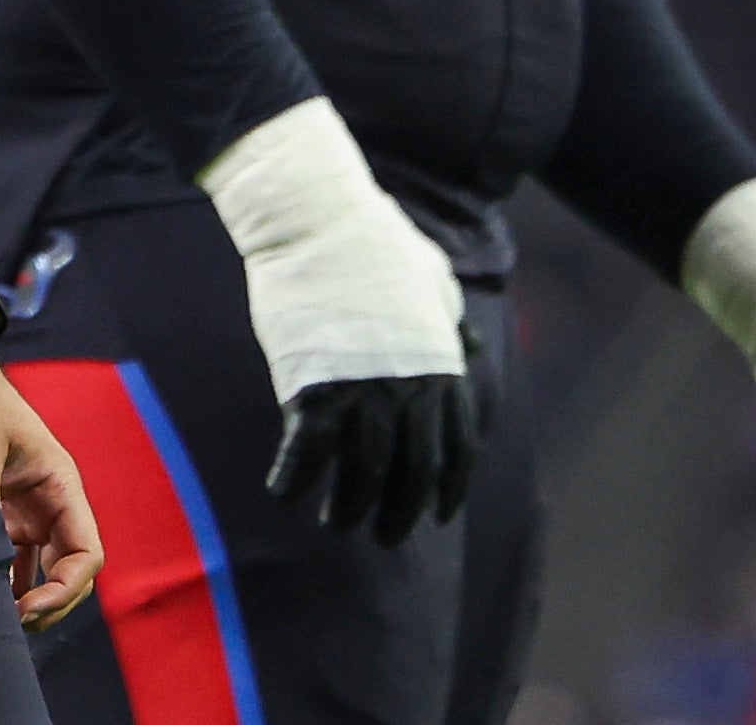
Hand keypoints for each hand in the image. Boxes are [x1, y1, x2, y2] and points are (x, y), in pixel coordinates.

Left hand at [0, 360, 101, 627]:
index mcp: (61, 484)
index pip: (87, 553)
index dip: (65, 589)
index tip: (28, 608)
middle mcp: (53, 502)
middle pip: (71, 570)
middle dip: (50, 603)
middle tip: (10, 625)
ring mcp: (31, 510)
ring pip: (45, 570)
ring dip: (30, 598)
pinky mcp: (7, 513)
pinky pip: (18, 560)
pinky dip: (8, 583)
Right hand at [199, 100, 476, 544]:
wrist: (318, 219)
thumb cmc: (372, 240)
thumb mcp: (433, 279)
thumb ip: (450, 320)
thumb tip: (470, 342)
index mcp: (442, 367)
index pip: (457, 449)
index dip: (448, 489)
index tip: (438, 514)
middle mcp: (411, 390)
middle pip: (413, 473)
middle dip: (401, 513)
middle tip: (384, 536)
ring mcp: (364, 392)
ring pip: (363, 475)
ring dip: (351, 507)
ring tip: (337, 522)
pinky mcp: (314, 388)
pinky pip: (307, 454)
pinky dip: (295, 479)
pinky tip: (284, 492)